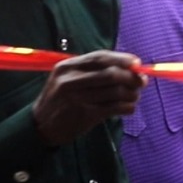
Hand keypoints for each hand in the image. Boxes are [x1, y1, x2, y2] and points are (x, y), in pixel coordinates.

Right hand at [31, 51, 145, 145]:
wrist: (41, 125)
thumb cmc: (61, 99)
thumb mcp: (67, 78)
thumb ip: (92, 71)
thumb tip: (129, 66)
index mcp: (66, 67)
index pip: (100, 57)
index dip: (122, 59)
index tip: (137, 62)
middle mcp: (70, 81)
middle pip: (111, 74)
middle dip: (131, 77)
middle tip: (142, 82)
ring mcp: (77, 98)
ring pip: (115, 92)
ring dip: (132, 94)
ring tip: (135, 96)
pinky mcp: (85, 115)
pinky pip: (114, 108)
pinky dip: (127, 107)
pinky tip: (129, 108)